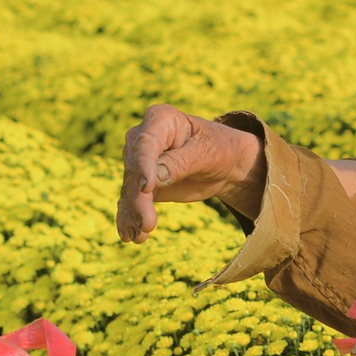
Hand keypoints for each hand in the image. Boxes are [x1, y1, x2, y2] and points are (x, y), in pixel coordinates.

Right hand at [117, 105, 264, 242]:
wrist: (226, 164)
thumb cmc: (219, 149)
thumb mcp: (206, 153)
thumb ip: (180, 163)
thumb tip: (153, 180)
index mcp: (160, 119)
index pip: (145, 143)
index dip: (143, 166)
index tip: (146, 188)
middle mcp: (143, 138)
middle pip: (134, 169)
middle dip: (138, 198)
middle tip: (147, 224)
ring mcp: (140, 162)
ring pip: (130, 189)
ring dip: (133, 213)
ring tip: (138, 236)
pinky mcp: (142, 184)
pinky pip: (131, 201)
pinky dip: (130, 218)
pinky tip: (131, 236)